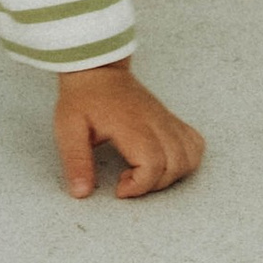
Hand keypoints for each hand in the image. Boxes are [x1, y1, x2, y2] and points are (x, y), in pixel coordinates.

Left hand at [53, 60, 204, 202]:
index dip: (139, 186)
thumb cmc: (83, 98)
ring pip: (190, 156)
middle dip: (154, 184)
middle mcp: (155, 123)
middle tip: (128, 180)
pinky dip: (186, 159)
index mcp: (131, 126)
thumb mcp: (68, 129)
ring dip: (172, 175)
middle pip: (176, 164)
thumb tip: (82, 192)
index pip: (153, 164)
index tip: (119, 188)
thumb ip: (76, 161)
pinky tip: (164, 162)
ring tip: (145, 172)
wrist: (97, 69)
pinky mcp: (170, 119)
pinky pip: (195, 142)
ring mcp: (166, 120)